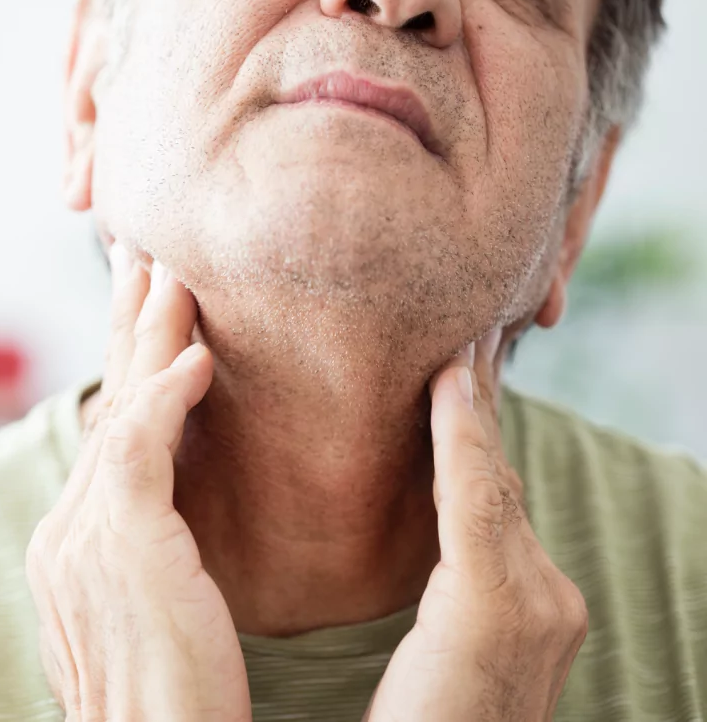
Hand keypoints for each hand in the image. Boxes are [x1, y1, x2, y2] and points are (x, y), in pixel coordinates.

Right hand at [26, 246, 251, 721]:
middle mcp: (66, 528)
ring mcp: (84, 536)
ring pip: (119, 409)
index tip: (147, 307)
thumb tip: (168, 500)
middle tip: (143, 254)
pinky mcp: (120, 546)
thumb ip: (148, 540)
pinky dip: (166, 395)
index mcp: (74, 540)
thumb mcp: (154, 601)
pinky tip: (198, 356)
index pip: (107, 431)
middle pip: (104, 402)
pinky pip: (139, 448)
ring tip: (174, 272)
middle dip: (124, 324)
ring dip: (148, 335)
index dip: (126, 364)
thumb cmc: (175, 692)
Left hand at [366, 332, 587, 721]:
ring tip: (455, 334)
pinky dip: (462, 444)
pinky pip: (475, 507)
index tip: (453, 362)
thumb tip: (434, 536)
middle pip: (496, 473)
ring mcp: (537, 603)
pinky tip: (445, 385)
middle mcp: (547, 595)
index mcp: (526, 605)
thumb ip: (450, 591)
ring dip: (471, 403)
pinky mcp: (501, 612)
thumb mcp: (438, 656)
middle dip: (477, 399)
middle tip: (459, 325)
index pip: (489, 493)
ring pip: (490, 478)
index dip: (473, 425)